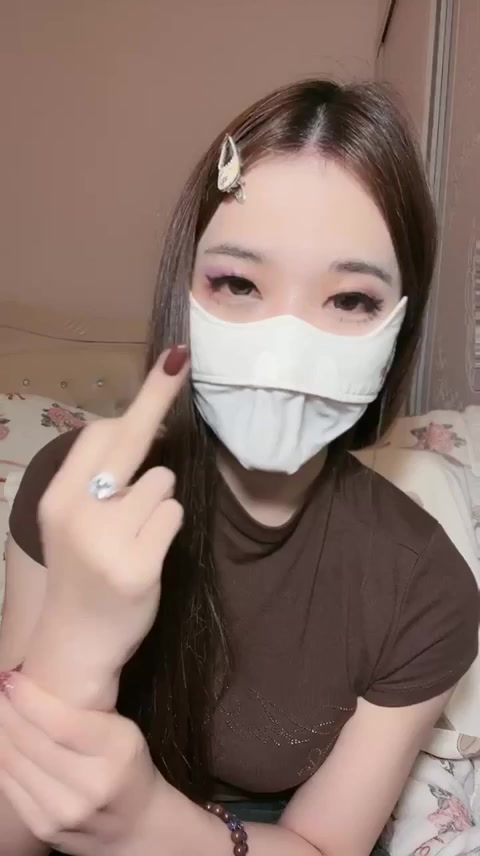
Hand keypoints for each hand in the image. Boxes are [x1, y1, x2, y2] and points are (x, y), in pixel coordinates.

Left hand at [0, 671, 160, 855]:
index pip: (62, 723)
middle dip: (7, 711)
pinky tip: (1, 739)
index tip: (11, 678)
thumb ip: (86, 713)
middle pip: (32, 742)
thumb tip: (34, 688)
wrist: (136, 825)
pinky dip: (1, 758)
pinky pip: (10, 786)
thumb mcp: (122, 731)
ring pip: (14, 764)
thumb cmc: (127, 765)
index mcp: (116, 750)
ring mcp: (64, 811)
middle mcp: (91, 784)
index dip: (29, 700)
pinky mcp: (43, 827)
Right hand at [25, 346, 189, 701]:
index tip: (168, 366)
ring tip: (138, 532)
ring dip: (160, 500)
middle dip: (158, 396)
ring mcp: (109, 540)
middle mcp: (78, 513)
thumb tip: (145, 426)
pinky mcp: (140, 565)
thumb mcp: (73, 521)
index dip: (138, 403)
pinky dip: (169, 526)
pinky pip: (174, 515)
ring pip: (162, 483)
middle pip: (129, 440)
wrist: (77, 641)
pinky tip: (150, 550)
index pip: (98, 433)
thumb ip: (99, 478)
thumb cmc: (81, 571)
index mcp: (58, 498)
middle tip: (178, 360)